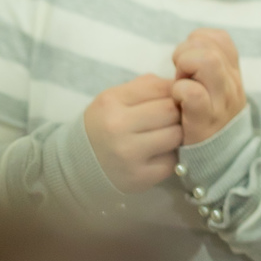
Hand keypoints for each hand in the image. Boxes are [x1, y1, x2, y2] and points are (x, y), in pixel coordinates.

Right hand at [83, 74, 182, 192]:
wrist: (78, 166)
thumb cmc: (104, 125)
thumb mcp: (115, 99)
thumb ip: (147, 86)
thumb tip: (182, 83)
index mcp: (111, 102)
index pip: (160, 88)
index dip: (173, 92)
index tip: (172, 99)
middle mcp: (117, 127)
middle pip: (172, 111)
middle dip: (177, 113)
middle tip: (171, 120)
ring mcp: (128, 154)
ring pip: (177, 135)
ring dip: (177, 135)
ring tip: (164, 136)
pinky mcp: (139, 177)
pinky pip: (173, 160)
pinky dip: (170, 157)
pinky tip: (157, 155)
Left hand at [172, 29, 246, 144]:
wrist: (219, 161)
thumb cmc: (205, 120)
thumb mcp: (213, 90)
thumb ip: (205, 68)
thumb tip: (187, 48)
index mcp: (232, 74)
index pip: (220, 39)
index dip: (198, 41)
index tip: (187, 60)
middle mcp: (231, 85)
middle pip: (212, 48)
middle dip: (187, 53)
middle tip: (180, 73)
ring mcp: (220, 102)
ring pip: (208, 62)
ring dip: (185, 67)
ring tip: (179, 83)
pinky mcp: (204, 120)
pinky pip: (193, 92)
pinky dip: (180, 90)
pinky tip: (177, 100)